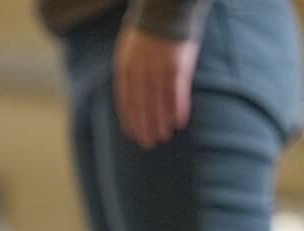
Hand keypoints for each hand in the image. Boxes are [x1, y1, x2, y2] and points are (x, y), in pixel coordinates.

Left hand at [113, 26, 200, 148]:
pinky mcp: (176, 69)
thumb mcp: (127, 51)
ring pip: (157, 104)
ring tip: (163, 137)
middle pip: (141, 107)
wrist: (165, 10)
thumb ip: (128, 73)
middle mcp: (139, 74)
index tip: (133, 134)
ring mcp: (157, 72)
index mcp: (124, 69)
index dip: (129, 120)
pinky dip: (177, 110)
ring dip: (160, 123)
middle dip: (144, 127)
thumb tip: (128, 95)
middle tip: (148, 143)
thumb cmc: (147, 31)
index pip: (125, 102)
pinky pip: (176, 95)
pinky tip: (178, 123)